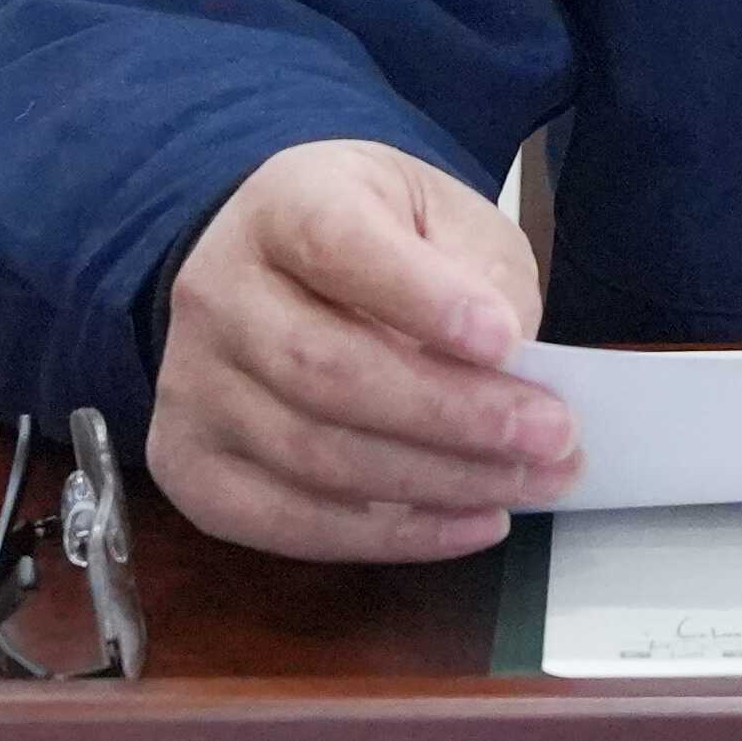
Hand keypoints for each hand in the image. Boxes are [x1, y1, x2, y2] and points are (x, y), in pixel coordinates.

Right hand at [144, 137, 568, 561]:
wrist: (284, 269)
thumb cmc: (385, 241)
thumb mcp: (444, 219)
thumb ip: (477, 277)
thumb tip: (509, 376)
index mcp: (283, 203)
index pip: (339, 247)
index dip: (422, 299)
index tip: (507, 340)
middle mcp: (214, 291)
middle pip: (325, 368)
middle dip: (450, 414)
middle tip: (553, 437)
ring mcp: (189, 384)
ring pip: (311, 454)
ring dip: (435, 484)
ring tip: (532, 484)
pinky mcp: (190, 465)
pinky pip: (286, 521)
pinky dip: (387, 537)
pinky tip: (468, 524)